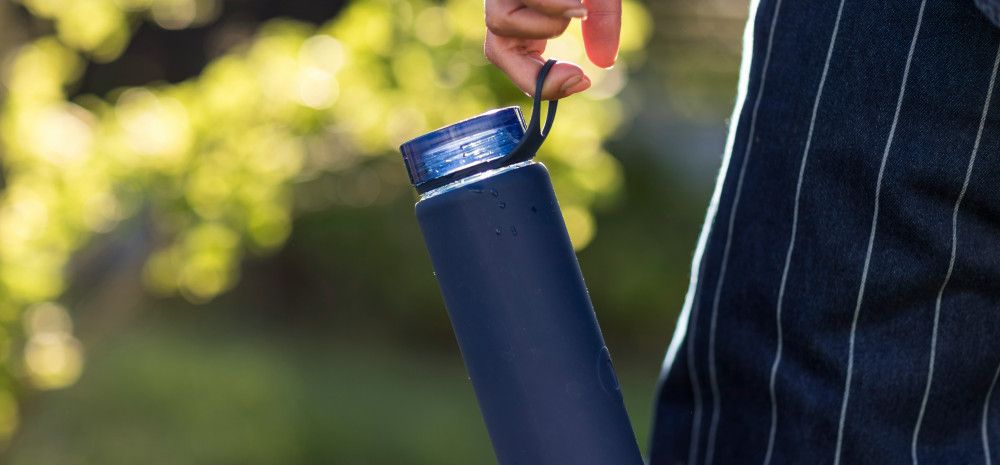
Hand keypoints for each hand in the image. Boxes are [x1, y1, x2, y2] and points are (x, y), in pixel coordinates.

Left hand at [484, 0, 621, 99]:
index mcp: (522, 12)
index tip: (582, 80)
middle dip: (535, 74)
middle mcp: (505, 1)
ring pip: (501, 23)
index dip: (540, 81)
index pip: (512, 60)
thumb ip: (600, 23)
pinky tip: (578, 3)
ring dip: (549, 25)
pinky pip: (519, 0)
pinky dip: (552, 6)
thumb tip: (604, 62)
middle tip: (577, 77)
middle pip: (496, 51)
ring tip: (580, 6)